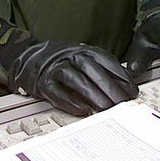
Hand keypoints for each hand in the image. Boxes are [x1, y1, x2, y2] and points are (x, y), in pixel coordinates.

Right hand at [8, 40, 138, 116]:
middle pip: (91, 69)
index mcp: (82, 50)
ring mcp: (56, 69)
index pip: (104, 59)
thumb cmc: (60, 60)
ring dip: (92, 94)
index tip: (131, 89)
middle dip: (108, 86)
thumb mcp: (81, 57)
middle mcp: (69, 57)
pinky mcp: (44, 83)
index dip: (119, 74)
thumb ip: (101, 68)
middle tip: (121, 101)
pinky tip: (83, 110)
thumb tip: (125, 84)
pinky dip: (70, 101)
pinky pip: (58, 92)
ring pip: (76, 80)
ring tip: (105, 107)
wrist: (28, 57)